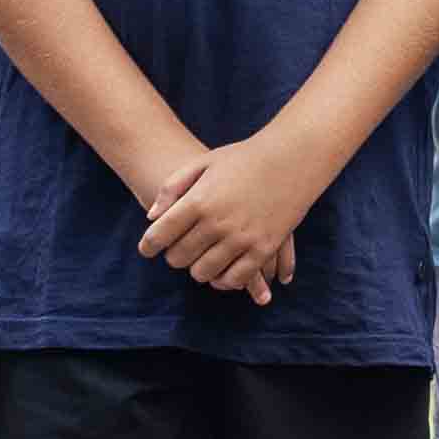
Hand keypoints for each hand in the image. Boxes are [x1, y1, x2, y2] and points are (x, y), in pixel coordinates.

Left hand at [137, 133, 320, 303]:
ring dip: (197, 269)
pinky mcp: (263, 249)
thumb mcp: (203, 163)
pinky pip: (235, 279)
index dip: (148, 246)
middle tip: (178, 250)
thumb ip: (172, 188)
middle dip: (173, 256)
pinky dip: (224, 280)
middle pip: (178, 258)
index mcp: (198, 201)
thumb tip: (151, 218)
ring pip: (203, 273)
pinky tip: (221, 271)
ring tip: (200, 259)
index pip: (160, 235)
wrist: (291, 158)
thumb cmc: (244, 158)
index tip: (147, 249)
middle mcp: (217, 223)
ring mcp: (241, 239)